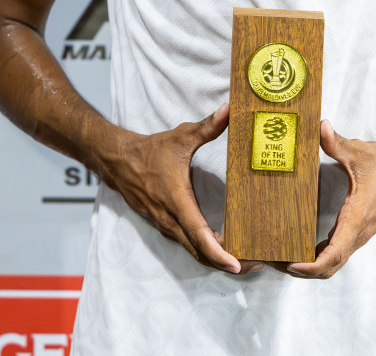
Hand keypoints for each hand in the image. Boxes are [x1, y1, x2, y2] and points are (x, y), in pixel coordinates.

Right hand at [96, 104, 258, 273]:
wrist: (118, 162)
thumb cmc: (151, 151)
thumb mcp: (180, 136)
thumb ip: (207, 127)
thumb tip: (229, 110)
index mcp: (176, 200)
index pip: (198, 234)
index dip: (218, 252)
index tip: (236, 265)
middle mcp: (170, 220)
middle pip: (201, 253)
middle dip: (228, 262)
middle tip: (257, 264)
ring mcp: (166, 226)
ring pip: (194, 253)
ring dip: (218, 260)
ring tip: (248, 261)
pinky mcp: (166, 227)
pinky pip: (189, 246)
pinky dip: (207, 252)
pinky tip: (226, 250)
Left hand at [284, 119, 375, 278]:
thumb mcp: (360, 152)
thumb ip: (336, 143)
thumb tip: (320, 126)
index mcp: (357, 218)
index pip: (334, 254)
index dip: (311, 265)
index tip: (291, 265)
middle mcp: (359, 231)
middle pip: (330, 266)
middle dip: (303, 270)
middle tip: (275, 261)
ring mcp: (360, 233)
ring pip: (335, 262)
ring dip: (311, 265)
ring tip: (283, 257)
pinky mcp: (359, 229)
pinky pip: (338, 251)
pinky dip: (320, 256)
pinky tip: (303, 247)